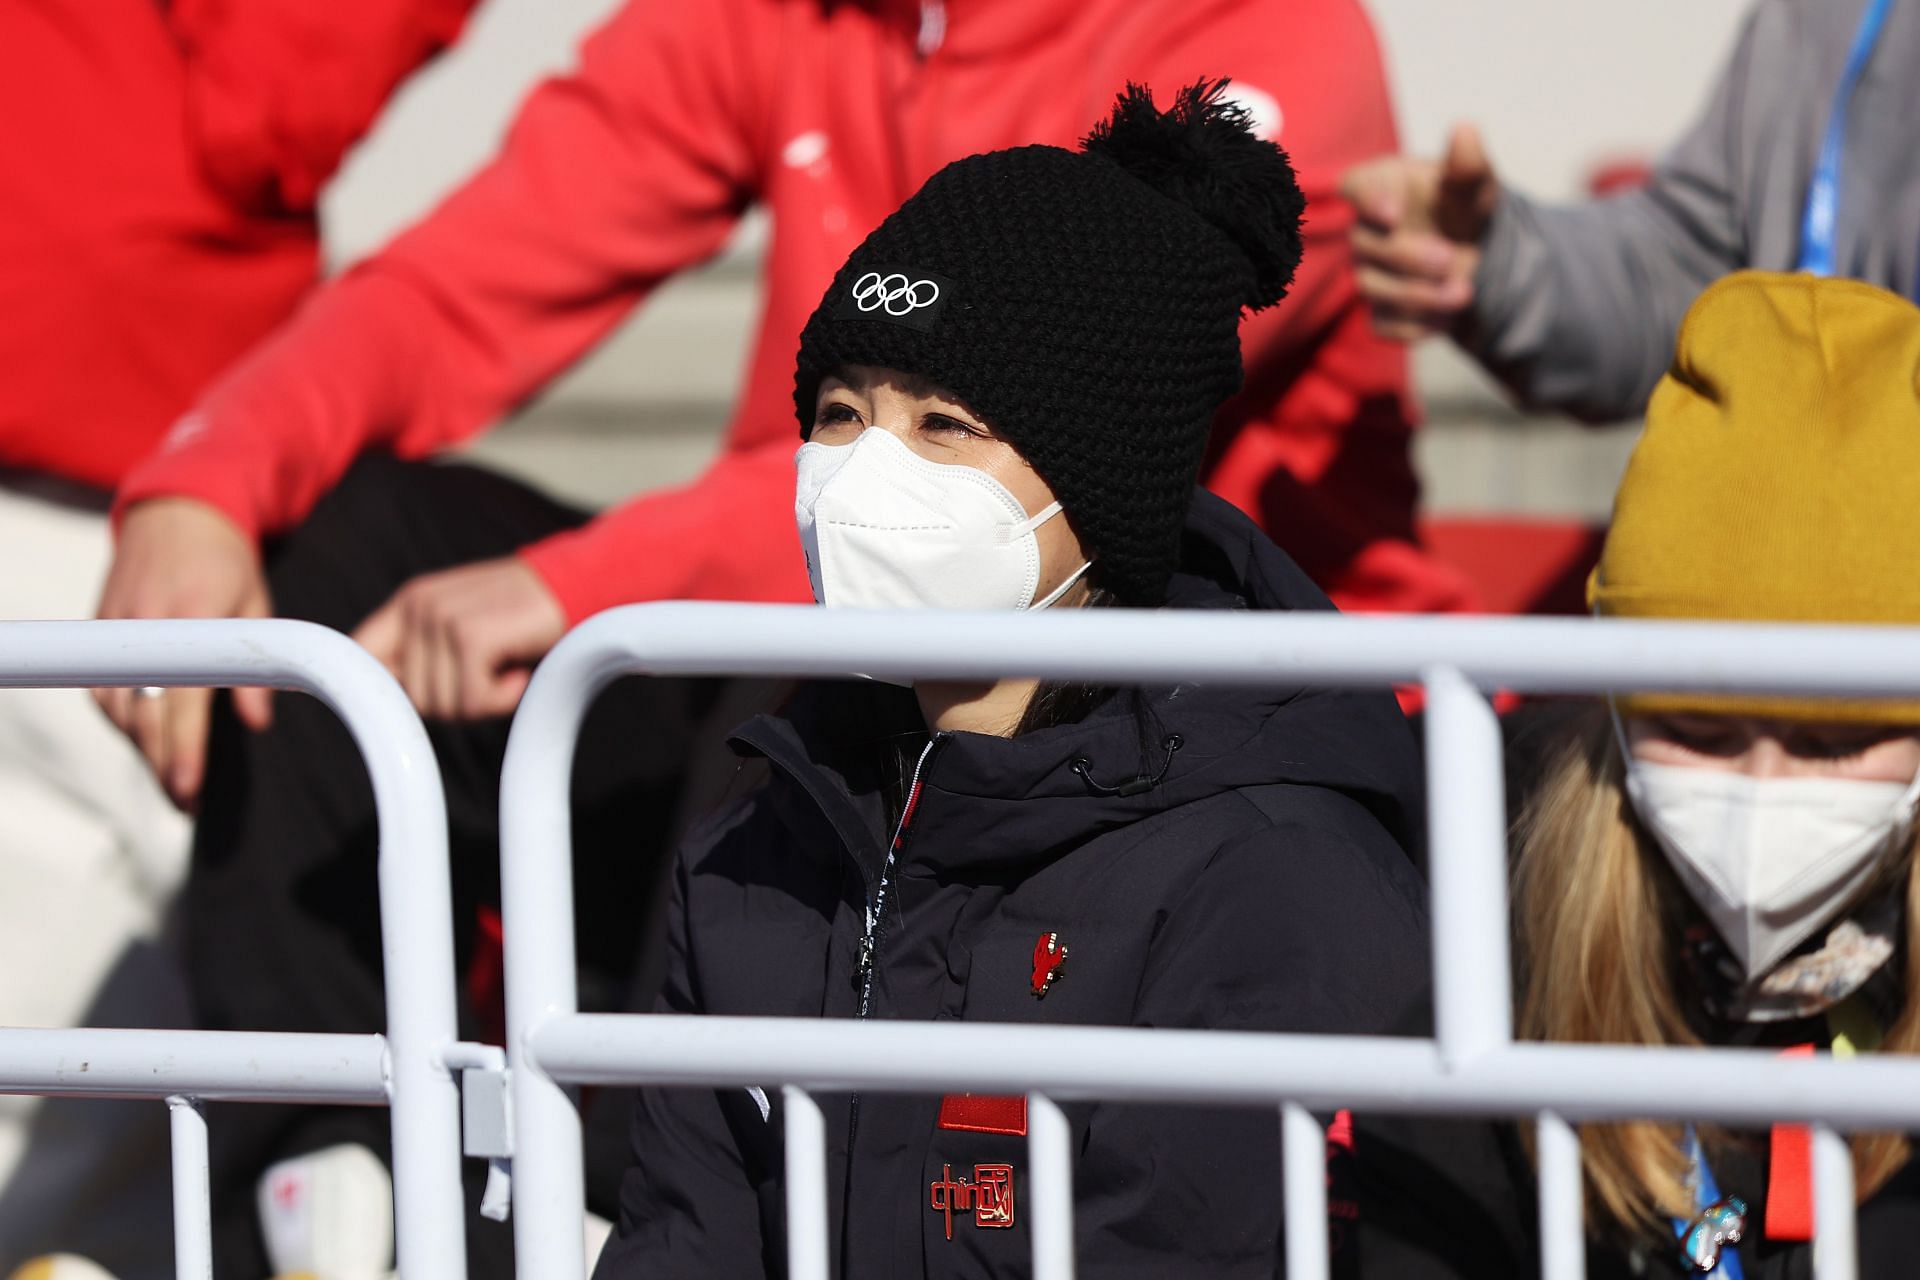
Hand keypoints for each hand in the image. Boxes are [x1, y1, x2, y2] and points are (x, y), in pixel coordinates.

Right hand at [94, 498, 273, 809]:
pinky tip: (147, 741)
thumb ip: (257, 665)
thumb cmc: (226, 560)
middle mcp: (142, 626)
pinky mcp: (98, 631)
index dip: (184, 748)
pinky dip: (122, 721)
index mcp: (189, 618)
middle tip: (184, 802)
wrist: (177, 510)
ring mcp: (113, 629)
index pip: (182, 699)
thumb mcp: (257, 604)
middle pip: (142, 714)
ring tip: (173, 780)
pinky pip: (103, 691)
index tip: (188, 787)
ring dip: (141, 748)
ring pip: (117, 709)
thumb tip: (258, 722)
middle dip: (161, 764)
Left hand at [352, 556, 565, 720]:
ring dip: (483, 700)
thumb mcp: (467, 630)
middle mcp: (418, 605)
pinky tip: (521, 671)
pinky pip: (471, 702)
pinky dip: (503, 699)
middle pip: (412, 699)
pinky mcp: (470, 636)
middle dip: (456, 701)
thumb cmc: (529, 621)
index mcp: (411, 602)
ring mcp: (441, 618)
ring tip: (509, 666)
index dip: (380, 690)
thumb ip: (426, 656)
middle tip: (493, 676)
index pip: (359, 655)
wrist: (584, 587)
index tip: (412, 704)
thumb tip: (391, 703)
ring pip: (441, 706)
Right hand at [1340, 124, 1500, 341]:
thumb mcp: (1477, 187)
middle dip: (1406, 257)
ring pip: (1372, 289)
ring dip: (1417, 296)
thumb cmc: (1464, 208)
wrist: (1475, 254)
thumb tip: (1466, 130)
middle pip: (1364, 245)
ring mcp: (1368, 272)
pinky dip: (1415, 327)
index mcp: (1382, 186)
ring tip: (1465, 294)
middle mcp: (1365, 230)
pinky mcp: (1379, 310)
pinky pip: (1382, 325)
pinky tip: (1448, 321)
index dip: (1366, 201)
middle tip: (1450, 259)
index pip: (1355, 187)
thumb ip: (1469, 165)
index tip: (1393, 214)